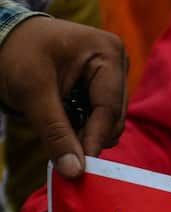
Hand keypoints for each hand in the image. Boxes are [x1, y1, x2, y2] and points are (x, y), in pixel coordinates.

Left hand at [0, 15, 126, 177]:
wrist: (4, 39)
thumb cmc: (17, 54)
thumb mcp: (32, 92)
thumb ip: (55, 132)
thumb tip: (73, 171)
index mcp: (108, 52)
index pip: (109, 107)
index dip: (96, 138)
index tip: (82, 166)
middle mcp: (118, 62)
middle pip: (114, 117)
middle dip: (90, 136)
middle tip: (65, 152)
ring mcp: (114, 74)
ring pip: (110, 121)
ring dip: (87, 133)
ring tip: (59, 130)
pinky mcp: (105, 86)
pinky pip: (102, 118)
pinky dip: (84, 127)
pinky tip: (66, 123)